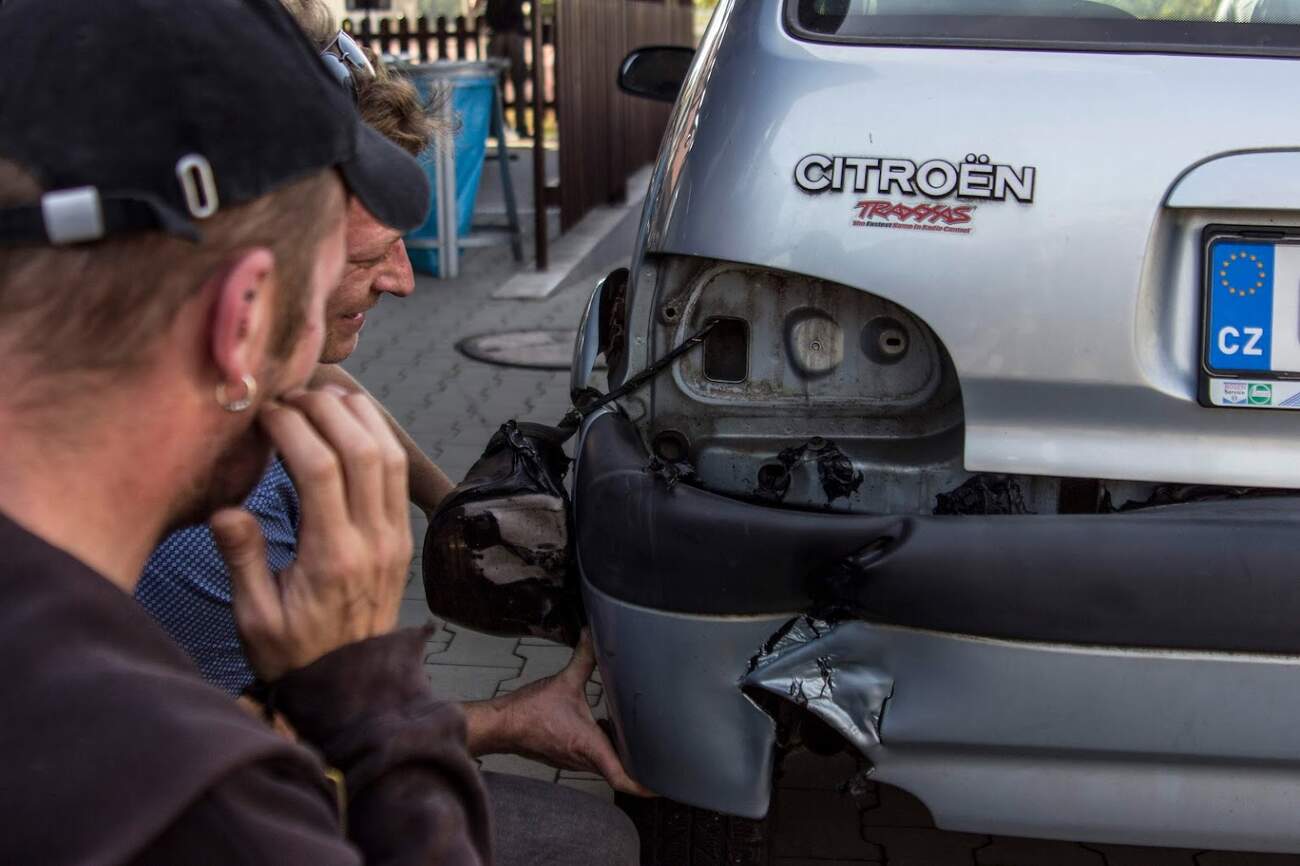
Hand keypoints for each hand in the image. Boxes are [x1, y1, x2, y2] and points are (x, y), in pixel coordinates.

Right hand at [212, 388, 411, 680]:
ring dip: (360, 417)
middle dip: (327, 410)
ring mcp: (395, 536)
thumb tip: (225, 510)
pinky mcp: (402, 536)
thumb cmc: (296, 653)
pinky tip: (351, 423)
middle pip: (363, 449)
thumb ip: (243, 560)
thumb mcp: (256, 617)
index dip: (293, 428)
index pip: (321, 469)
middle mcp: (373, 540)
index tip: (264, 413)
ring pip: (390, 455)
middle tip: (292, 395)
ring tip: (324, 397)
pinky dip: (379, 438)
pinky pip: (399, 474)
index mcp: (333, 557)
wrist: (352, 685)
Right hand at [467, 631, 653, 796]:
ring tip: (644, 743)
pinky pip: (594, 758)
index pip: (621, 777)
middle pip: (620, 772)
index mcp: (588, 745)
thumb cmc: (528, 712)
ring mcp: (574, 760)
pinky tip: (611, 728)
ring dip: (623, 756)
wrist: (501, 726)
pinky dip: (606, 747)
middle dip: (642, 769)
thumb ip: (584, 658)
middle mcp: (583, 759)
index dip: (644, 786)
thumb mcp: (563, 682)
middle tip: (665, 760)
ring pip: (607, 764)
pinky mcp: (567, 756)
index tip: (662, 786)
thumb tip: (594, 635)